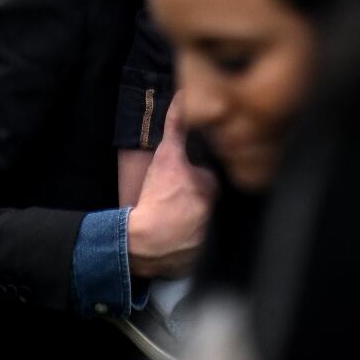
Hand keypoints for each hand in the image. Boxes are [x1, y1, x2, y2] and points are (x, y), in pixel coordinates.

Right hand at [126, 92, 215, 278]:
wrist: (141, 240)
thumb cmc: (157, 198)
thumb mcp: (166, 157)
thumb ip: (176, 126)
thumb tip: (183, 98)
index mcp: (215, 191)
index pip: (210, 179)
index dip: (194, 178)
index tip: (180, 182)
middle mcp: (218, 217)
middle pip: (208, 202)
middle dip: (195, 199)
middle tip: (174, 200)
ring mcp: (209, 240)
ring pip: (202, 225)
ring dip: (192, 221)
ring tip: (174, 218)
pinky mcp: (199, 261)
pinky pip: (195, 249)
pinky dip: (186, 244)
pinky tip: (173, 237)